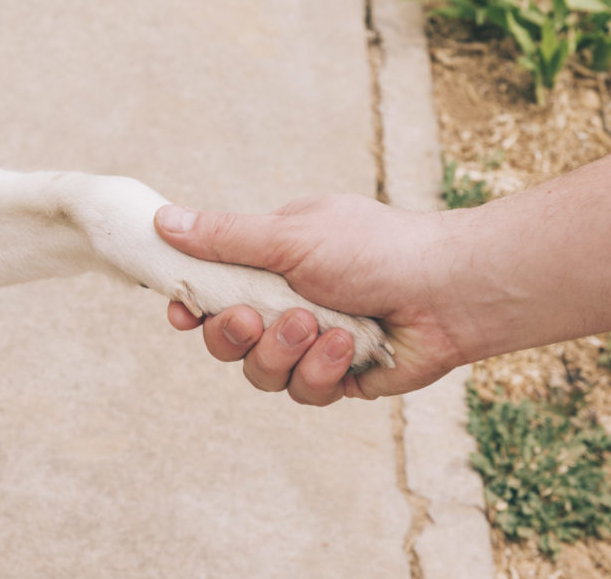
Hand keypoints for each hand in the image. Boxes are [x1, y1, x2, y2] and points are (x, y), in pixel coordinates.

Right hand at [154, 195, 468, 404]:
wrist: (447, 290)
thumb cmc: (375, 249)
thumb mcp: (291, 235)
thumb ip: (226, 237)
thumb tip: (163, 220)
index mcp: (274, 262)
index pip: (214, 290)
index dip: (193, 306)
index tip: (182, 311)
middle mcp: (290, 303)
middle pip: (228, 341)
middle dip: (235, 335)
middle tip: (253, 319)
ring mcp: (314, 343)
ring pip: (262, 373)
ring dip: (284, 351)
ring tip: (317, 325)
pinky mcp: (340, 378)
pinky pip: (305, 391)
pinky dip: (322, 370)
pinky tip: (347, 347)